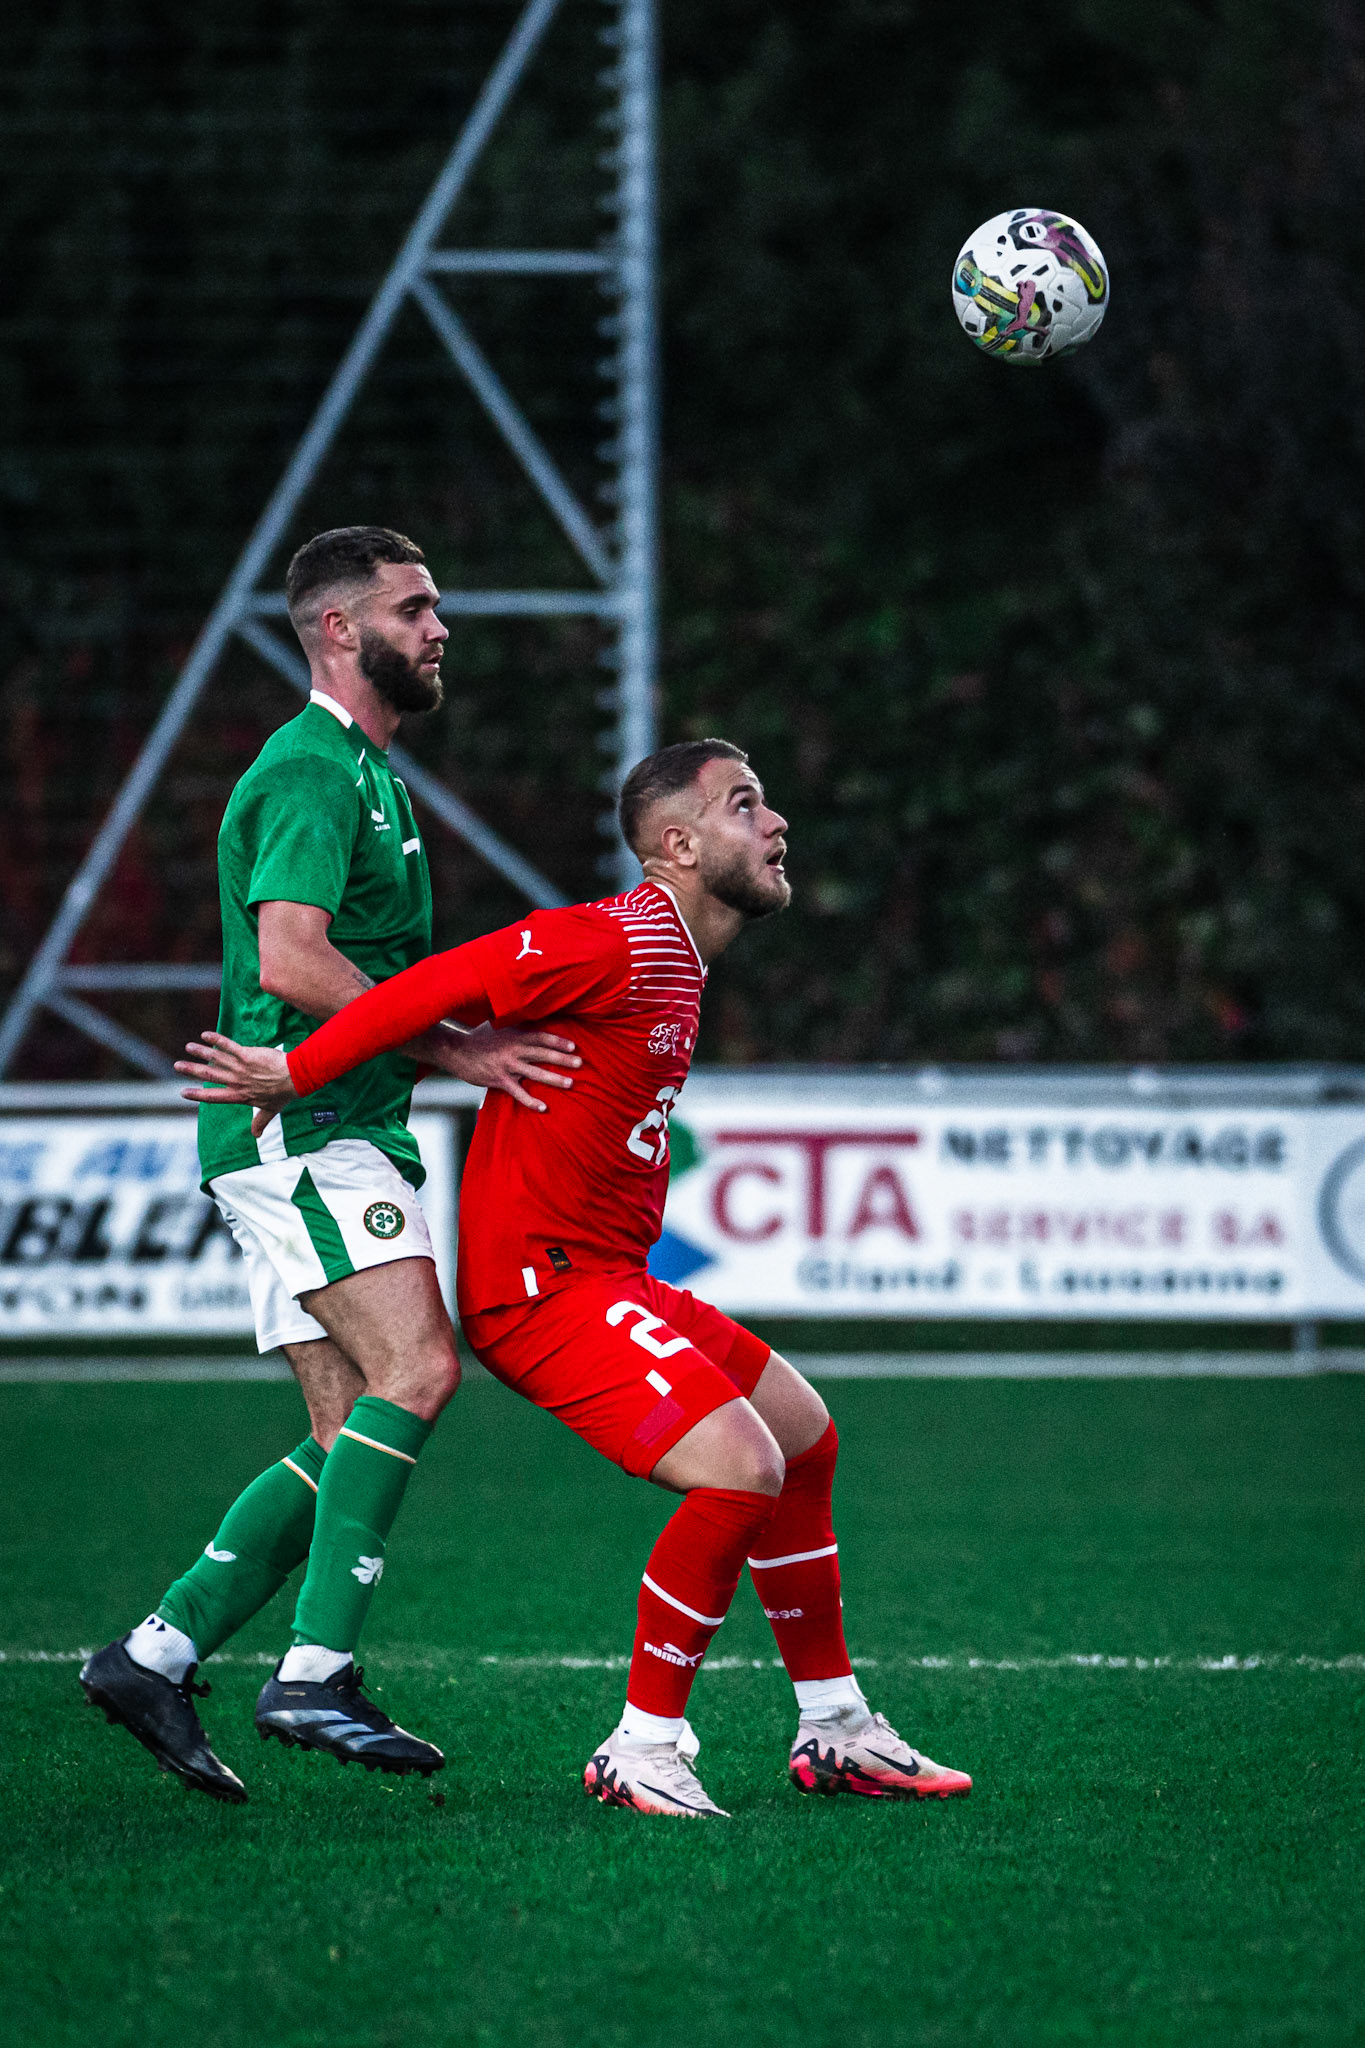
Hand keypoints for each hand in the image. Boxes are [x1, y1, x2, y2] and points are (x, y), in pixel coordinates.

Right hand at [176, 1031, 297, 1136]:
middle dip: (191, 1070)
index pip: (213, 1096)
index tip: (183, 1092)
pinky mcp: (247, 1055)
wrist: (294, 1078)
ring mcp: (241, 1068)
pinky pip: (229, 1046)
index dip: (197, 1095)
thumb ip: (260, 1121)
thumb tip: (256, 1135)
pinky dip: (217, 1040)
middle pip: (209, 1075)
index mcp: (239, 1096)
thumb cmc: (283, 1094)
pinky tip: (205, 1035)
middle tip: (176, 1065)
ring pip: (216, 1058)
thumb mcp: (271, 1111)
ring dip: (201, 1052)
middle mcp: (236, 1082)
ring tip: (188, 1047)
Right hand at [433, 1021, 580, 1111]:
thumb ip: (514, 1026)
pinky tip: (543, 1107)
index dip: (557, 1041)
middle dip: (562, 1059)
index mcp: (514, 1036)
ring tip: (570, 1083)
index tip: (573, 1046)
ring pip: (535, 1073)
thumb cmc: (478, 1038)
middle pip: (542, 1054)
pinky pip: (518, 1092)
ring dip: (554, 1079)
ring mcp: (507, 1066)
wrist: (455, 1051)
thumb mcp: (497, 1027)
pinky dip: (531, 1101)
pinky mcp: (499, 1080)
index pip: (541, 1037)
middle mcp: (513, 1049)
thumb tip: (529, 1018)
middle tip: (579, 1063)